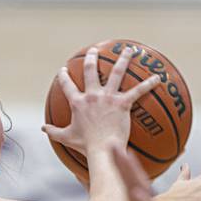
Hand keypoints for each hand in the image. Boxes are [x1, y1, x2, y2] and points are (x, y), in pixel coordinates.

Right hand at [41, 46, 159, 155]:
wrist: (102, 150)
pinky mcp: (123, 104)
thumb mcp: (66, 138)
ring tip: (127, 50)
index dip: (63, 77)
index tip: (63, 70)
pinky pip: (138, 91)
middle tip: (93, 50)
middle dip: (91, 58)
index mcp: (78, 103)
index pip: (67, 86)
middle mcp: (92, 95)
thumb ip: (53, 132)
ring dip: (123, 59)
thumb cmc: (85, 146)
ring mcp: (108, 98)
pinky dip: (149, 84)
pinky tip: (159, 78)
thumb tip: (42, 128)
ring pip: (117, 72)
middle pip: (90, 71)